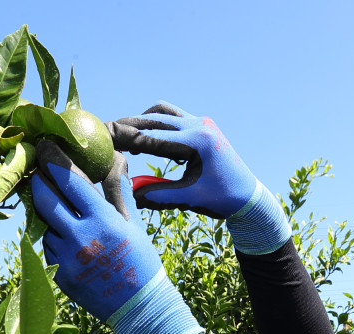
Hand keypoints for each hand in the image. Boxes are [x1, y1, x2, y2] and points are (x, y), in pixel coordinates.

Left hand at [30, 141, 202, 333]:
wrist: (139, 308)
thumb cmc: (140, 260)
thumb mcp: (133, 223)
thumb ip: (119, 189)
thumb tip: (116, 156)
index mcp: (103, 221)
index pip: (70, 181)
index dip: (54, 160)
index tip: (46, 145)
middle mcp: (81, 239)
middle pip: (46, 199)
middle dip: (38, 180)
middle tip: (36, 168)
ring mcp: (66, 259)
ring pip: (44, 225)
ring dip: (47, 213)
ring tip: (54, 204)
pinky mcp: (58, 276)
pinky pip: (47, 248)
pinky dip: (52, 237)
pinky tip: (62, 235)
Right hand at [108, 102, 291, 254]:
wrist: (248, 196)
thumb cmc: (222, 200)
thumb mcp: (189, 198)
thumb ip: (158, 194)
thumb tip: (128, 193)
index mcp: (198, 141)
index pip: (153, 137)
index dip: (126, 139)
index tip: (105, 140)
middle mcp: (199, 125)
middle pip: (154, 119)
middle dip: (130, 127)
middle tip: (106, 133)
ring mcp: (202, 122)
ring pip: (163, 113)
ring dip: (143, 122)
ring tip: (125, 138)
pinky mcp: (202, 125)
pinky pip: (173, 117)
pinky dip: (157, 124)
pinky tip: (147, 139)